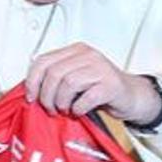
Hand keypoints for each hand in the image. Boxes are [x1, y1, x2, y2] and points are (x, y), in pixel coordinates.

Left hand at [26, 43, 159, 123]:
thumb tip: (30, 92)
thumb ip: (56, 78)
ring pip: (68, 83)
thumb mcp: (76, 77)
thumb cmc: (100, 89)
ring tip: (66, 110)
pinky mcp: (111, 85)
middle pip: (54, 73)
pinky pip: (85, 97)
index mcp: (76, 50)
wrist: (131, 96)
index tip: (31, 98)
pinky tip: (79, 111)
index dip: (32, 81)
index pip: (43, 61)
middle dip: (47, 96)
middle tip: (51, 109)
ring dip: (62, 103)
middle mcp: (88, 55)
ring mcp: (101, 69)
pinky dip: (78, 108)